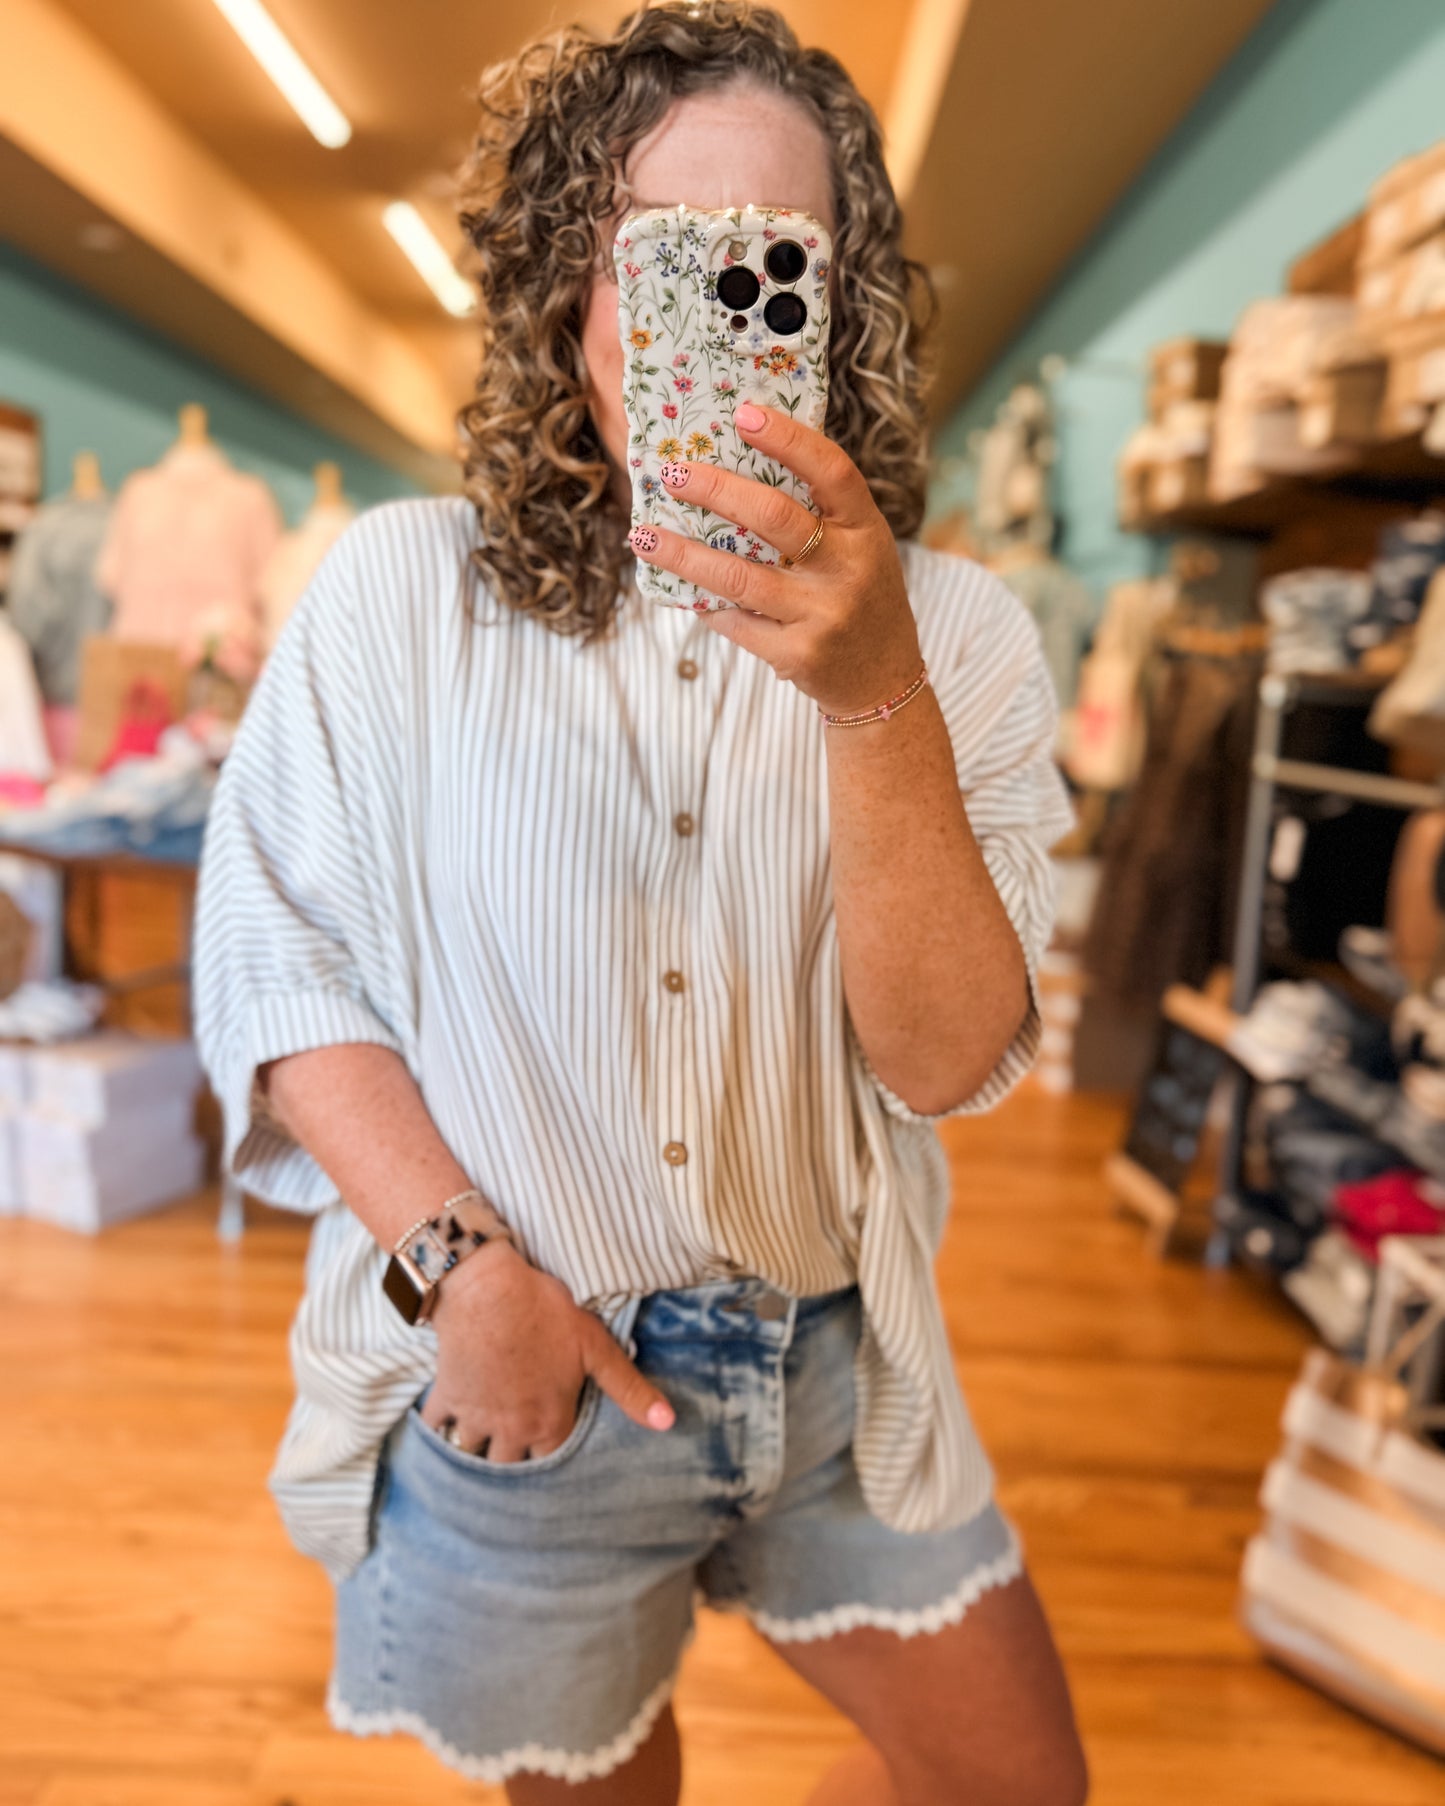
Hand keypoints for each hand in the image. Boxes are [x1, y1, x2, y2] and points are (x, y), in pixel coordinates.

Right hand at [420, 1242, 673, 1460]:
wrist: (487, 1288)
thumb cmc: (546, 1313)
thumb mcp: (596, 1347)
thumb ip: (629, 1389)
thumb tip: (669, 1422)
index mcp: (549, 1423)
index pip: (554, 1464)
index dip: (556, 1463)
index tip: (552, 1463)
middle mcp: (511, 1430)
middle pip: (510, 1470)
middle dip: (514, 1470)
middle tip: (516, 1466)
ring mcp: (475, 1416)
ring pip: (472, 1455)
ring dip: (477, 1456)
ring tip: (483, 1454)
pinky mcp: (447, 1396)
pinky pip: (436, 1427)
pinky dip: (439, 1430)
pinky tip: (444, 1428)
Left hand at [627, 403, 923, 717]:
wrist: (883, 680)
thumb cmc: (860, 596)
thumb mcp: (860, 547)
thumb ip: (819, 514)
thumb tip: (735, 465)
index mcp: (866, 530)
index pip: (832, 471)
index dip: (789, 439)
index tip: (743, 413)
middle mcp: (848, 569)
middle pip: (774, 517)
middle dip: (715, 490)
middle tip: (673, 474)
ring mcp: (823, 614)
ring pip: (738, 577)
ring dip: (683, 554)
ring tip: (643, 536)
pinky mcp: (797, 655)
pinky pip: (736, 621)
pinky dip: (704, 604)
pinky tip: (677, 589)